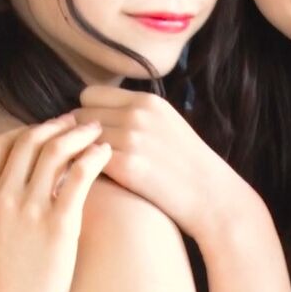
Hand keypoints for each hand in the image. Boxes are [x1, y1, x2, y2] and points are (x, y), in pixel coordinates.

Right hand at [0, 115, 108, 291]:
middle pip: (28, 141)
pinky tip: (104, 153)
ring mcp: (28, 209)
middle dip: (54, 125)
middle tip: (75, 122)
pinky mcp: (59, 223)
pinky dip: (94, 157)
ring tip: (94, 132)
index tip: (43, 128)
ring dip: (77, 134)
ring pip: (55, 151)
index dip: (23, 130)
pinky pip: (79, 176)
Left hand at [73, 85, 248, 243]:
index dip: (85, 114)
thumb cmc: (188, 165)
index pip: (89, 95)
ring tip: (84, 170)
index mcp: (147, 100)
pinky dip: (84, 171)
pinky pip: (86, 161)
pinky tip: (91, 183)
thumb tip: (98, 115)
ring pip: (78, 139)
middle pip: (79, 115)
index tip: (90, 134)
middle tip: (82, 155)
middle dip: (77, 134)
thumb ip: (135, 114)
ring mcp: (132, 138)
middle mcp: (137, 114)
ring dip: (78, 154)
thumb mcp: (167, 124)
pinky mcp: (127, 166)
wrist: (213, 197)